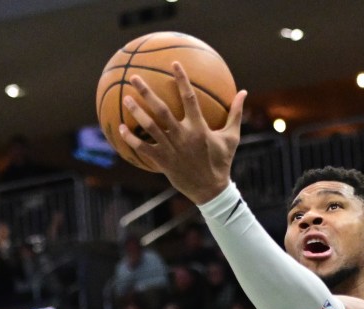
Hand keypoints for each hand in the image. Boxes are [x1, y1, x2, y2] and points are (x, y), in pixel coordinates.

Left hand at [118, 62, 247, 204]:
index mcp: (199, 127)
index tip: (174, 63)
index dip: (181, 79)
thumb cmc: (221, 162)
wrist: (210, 190)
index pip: (189, 97)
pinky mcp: (162, 161)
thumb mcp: (231, 137)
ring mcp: (170, 148)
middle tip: (135, 77)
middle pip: (161, 109)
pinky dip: (130, 138)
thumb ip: (235, 113)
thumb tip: (244, 92)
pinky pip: (143, 148)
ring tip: (125, 98)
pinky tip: (120, 128)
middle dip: (147, 92)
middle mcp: (183, 135)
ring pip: (149, 126)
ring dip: (136, 111)